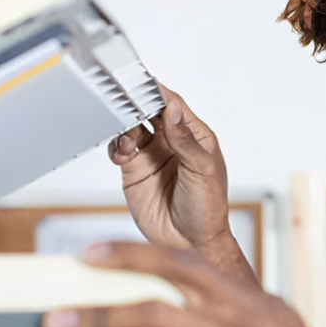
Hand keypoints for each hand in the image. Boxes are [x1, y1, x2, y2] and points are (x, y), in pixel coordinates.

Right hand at [111, 87, 230, 257]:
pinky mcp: (134, 171)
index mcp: (195, 136)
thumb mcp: (202, 171)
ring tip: (125, 127)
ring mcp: (152, 155)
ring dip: (124, 122)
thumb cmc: (208, 208)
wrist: (191, 243)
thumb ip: (185, 141)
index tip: (142, 82)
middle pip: (148, 111)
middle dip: (136, 102)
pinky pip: (120, 149)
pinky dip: (117, 145)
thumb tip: (172, 109)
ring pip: (131, 126)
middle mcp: (172, 142)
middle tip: (123, 96)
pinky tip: (124, 150)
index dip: (157, 92)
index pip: (173, 105)